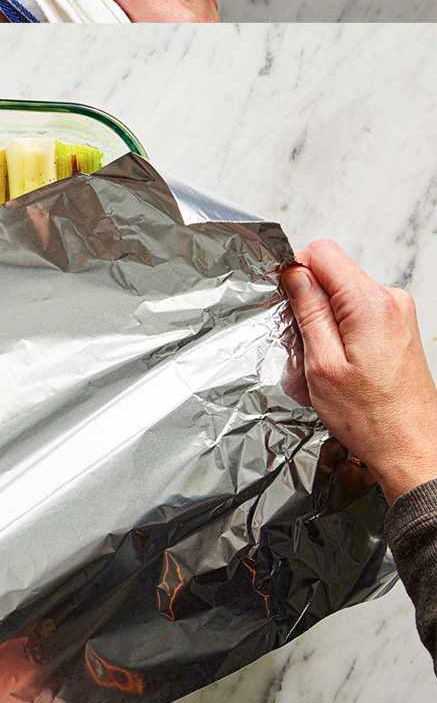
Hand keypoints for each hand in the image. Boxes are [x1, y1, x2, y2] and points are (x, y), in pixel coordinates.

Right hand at [281, 241, 436, 503]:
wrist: (413, 450)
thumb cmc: (371, 418)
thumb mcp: (322, 365)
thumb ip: (308, 311)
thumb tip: (295, 274)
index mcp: (370, 303)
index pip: (322, 252)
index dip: (297, 272)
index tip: (289, 303)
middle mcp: (391, 300)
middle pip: (334, 273)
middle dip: (311, 301)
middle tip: (307, 344)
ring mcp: (400, 314)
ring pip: (345, 294)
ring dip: (328, 319)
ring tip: (327, 362)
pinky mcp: (401, 328)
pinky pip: (361, 311)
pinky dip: (345, 330)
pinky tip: (345, 364)